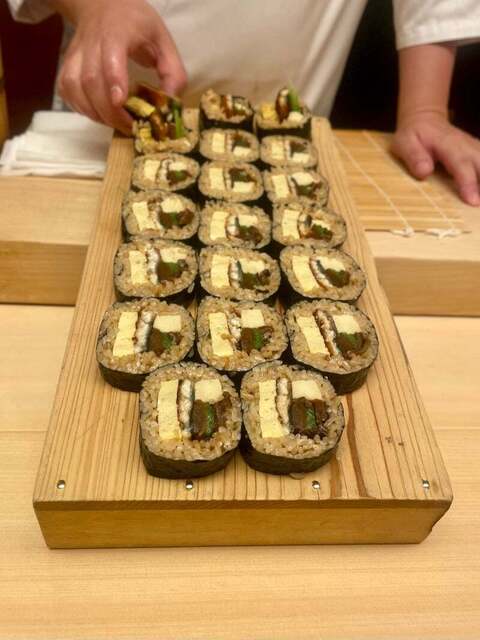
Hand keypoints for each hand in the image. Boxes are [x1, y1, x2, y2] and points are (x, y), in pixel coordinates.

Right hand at [54, 0, 186, 133]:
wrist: (102, 5)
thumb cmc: (136, 25)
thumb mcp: (162, 40)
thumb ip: (172, 71)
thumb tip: (170, 102)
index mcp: (117, 32)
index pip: (110, 56)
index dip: (114, 80)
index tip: (121, 102)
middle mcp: (91, 42)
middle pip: (91, 79)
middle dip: (108, 110)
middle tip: (128, 126)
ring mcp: (75, 54)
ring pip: (74, 86)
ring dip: (93, 112)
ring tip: (114, 123)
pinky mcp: (66, 65)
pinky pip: (65, 90)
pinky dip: (79, 107)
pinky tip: (97, 113)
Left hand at [391, 110, 479, 205]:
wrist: (425, 120)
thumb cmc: (413, 135)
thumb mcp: (405, 143)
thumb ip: (414, 156)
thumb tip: (424, 172)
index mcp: (448, 144)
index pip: (461, 164)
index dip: (468, 182)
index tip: (473, 201)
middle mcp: (466, 146)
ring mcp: (474, 148)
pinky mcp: (477, 153)